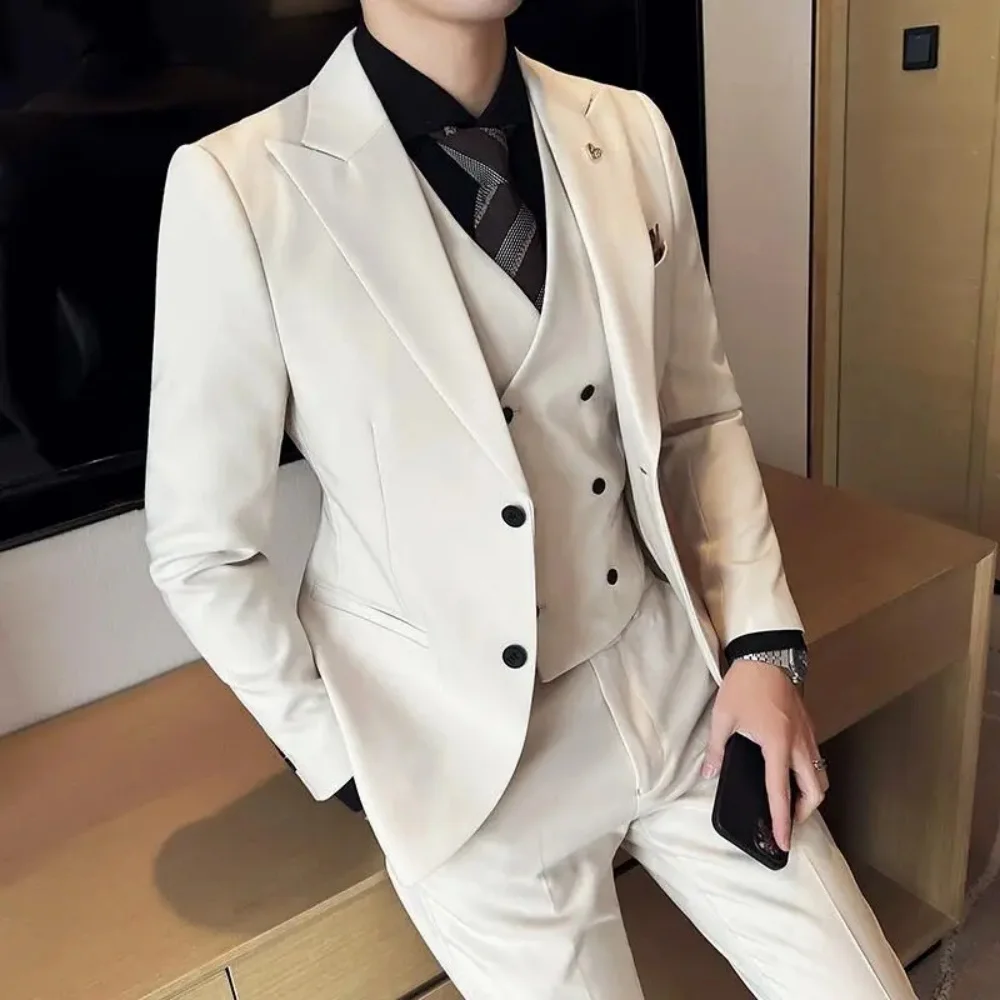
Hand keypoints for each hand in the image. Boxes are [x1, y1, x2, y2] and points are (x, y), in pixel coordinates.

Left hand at [701, 659, 828, 851]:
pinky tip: (791, 774)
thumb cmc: (744, 685)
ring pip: (820, 775)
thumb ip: (717, 749)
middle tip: (787, 822)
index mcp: (777, 745)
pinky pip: (816, 759)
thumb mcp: (723, 717)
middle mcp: (799, 744)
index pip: (781, 792)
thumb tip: (708, 775)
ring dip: (810, 795)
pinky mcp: (808, 725)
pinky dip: (809, 775)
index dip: (782, 821)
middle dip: (804, 812)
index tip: (784, 842)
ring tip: (790, 803)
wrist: (767, 653)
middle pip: (814, 790)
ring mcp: (808, 734)